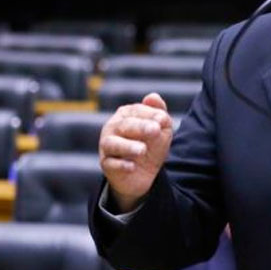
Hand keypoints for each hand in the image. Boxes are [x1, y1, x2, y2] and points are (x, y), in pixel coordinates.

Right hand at [99, 93, 174, 211]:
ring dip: (127, 146)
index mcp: (126, 115)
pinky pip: (111, 164)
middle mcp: (113, 127)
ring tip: (142, 150)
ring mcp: (108, 146)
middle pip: (124, 125)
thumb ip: (159, 113)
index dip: (150, 114)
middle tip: (155, 130)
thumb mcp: (161, 129)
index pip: (136, 110)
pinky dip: (120, 165)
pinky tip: (132, 166)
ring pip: (112, 143)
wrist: (146, 172)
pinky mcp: (106, 164)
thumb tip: (152, 97)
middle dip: (140, 127)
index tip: (163, 120)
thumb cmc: (152, 144)